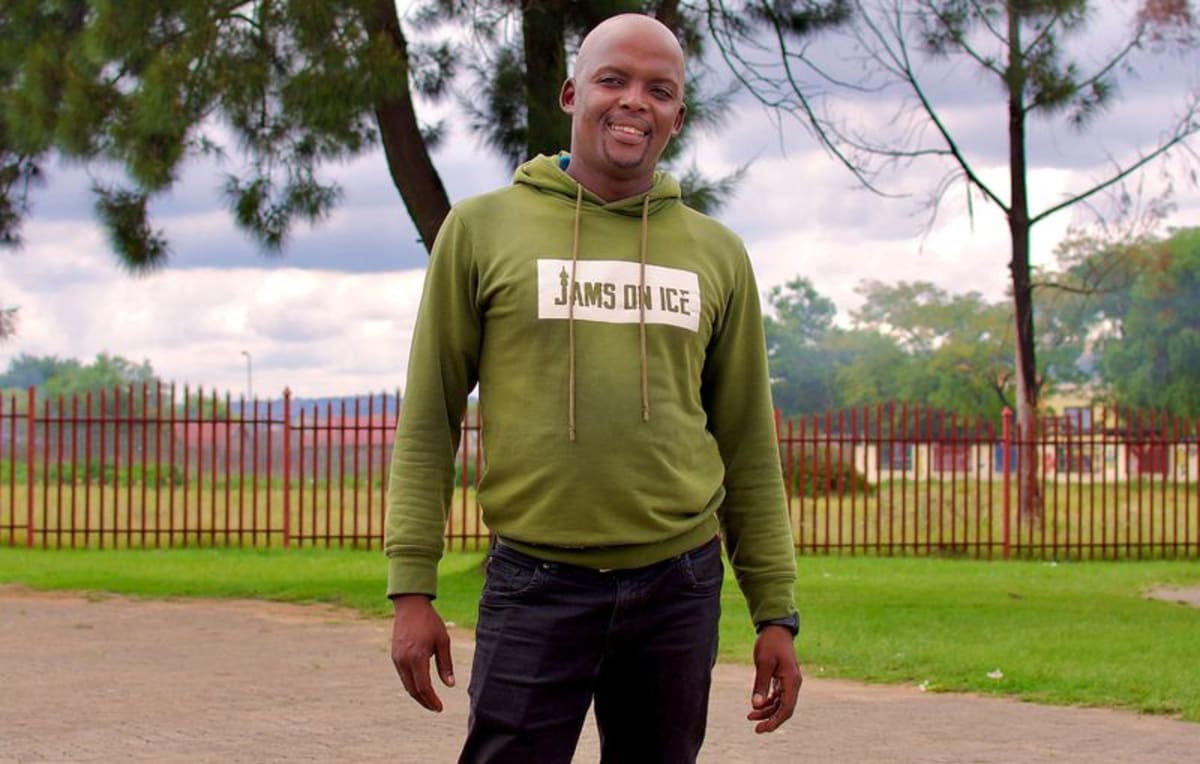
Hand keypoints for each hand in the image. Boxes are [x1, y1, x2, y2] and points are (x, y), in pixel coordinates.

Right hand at [391, 594, 454, 711]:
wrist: (410, 606)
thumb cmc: (429, 622)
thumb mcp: (443, 641)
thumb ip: (446, 664)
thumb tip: (450, 685)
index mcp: (417, 657)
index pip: (423, 687)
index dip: (432, 700)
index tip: (440, 708)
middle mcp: (404, 661)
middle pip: (413, 690)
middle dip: (424, 702)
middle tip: (436, 708)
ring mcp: (397, 659)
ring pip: (406, 684)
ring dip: (418, 695)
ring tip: (430, 700)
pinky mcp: (394, 656)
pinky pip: (403, 676)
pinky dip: (412, 684)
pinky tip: (421, 686)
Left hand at [747, 625, 801, 732]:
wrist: (776, 628)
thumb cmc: (770, 643)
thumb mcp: (763, 663)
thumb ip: (760, 684)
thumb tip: (756, 705)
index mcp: (792, 681)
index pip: (786, 709)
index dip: (774, 721)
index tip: (761, 729)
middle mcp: (793, 683)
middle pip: (785, 709)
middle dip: (771, 720)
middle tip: (755, 728)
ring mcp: (789, 681)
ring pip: (781, 703)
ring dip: (768, 711)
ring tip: (750, 716)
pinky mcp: (783, 678)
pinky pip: (778, 696)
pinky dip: (768, 702)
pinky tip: (757, 705)